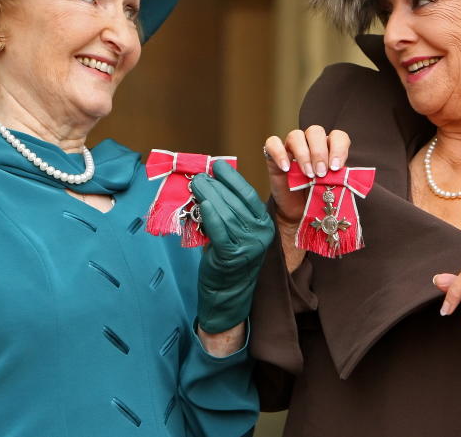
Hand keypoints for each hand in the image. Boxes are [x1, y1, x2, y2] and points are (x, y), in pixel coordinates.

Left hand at [190, 161, 274, 334]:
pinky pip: (220, 230)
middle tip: (199, 175)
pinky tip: (202, 203)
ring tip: (195, 184)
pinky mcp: (232, 256)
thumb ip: (226, 211)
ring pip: (226, 213)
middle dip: (216, 185)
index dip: (232, 178)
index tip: (218, 166)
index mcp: (264, 225)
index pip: (248, 195)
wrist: (227, 295)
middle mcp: (260, 234)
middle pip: (235, 202)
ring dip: (209, 195)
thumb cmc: (227, 259)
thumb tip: (208, 183)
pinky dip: (211, 214)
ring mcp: (248, 246)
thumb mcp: (233, 231)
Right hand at [263, 126, 350, 231]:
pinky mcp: (273, 156)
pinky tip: (286, 168)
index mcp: (329, 148)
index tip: (336, 167)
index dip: (339, 148)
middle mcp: (310, 144)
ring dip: (303, 154)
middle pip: (315, 132)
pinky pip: (272, 143)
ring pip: (295, 135)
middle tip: (321, 173)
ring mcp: (291, 148)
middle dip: (319, 152)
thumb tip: (343, 176)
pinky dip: (279, 154)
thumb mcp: (333, 189)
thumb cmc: (318, 197)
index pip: (337, 136)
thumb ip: (338, 179)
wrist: (298, 212)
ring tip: (307, 174)